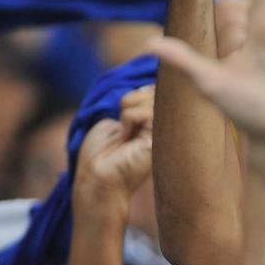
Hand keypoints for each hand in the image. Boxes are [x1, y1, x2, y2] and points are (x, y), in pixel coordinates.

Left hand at [73, 85, 154, 216]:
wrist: (97, 177)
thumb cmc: (101, 153)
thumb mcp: (116, 119)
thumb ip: (135, 104)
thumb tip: (149, 87)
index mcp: (156, 122)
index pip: (158, 90)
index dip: (139, 93)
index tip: (124, 113)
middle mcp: (166, 126)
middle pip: (158, 89)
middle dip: (132, 98)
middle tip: (123, 124)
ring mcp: (167, 132)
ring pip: (154, 97)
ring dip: (129, 108)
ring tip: (125, 131)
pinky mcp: (163, 139)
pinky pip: (148, 112)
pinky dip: (129, 117)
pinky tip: (128, 136)